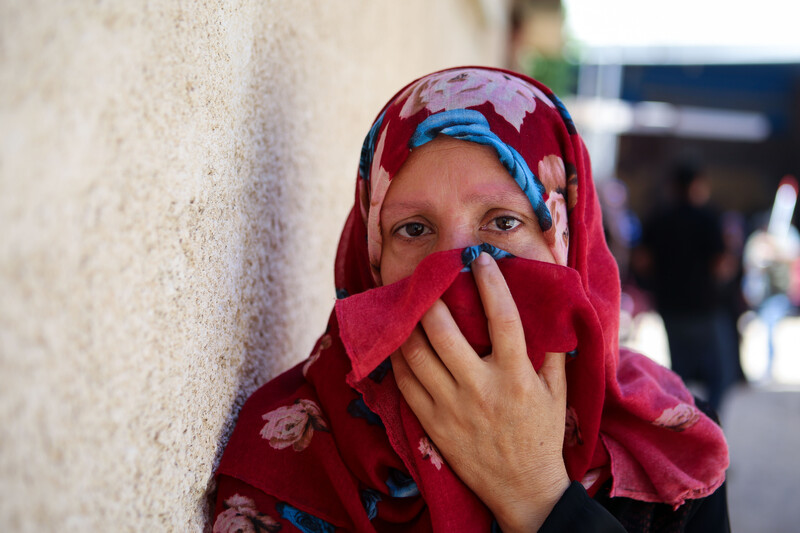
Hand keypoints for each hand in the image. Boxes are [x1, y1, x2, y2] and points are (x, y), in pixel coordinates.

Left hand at [391, 252, 569, 531]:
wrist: (522, 490)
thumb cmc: (541, 435)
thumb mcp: (558, 393)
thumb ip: (551, 352)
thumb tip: (550, 311)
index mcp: (516, 378)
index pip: (503, 320)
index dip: (490, 284)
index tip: (480, 260)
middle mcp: (480, 389)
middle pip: (444, 333)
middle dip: (433, 298)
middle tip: (429, 278)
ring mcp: (451, 408)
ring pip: (416, 355)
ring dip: (409, 324)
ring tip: (408, 303)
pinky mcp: (432, 424)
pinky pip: (405, 383)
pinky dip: (399, 357)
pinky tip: (399, 340)